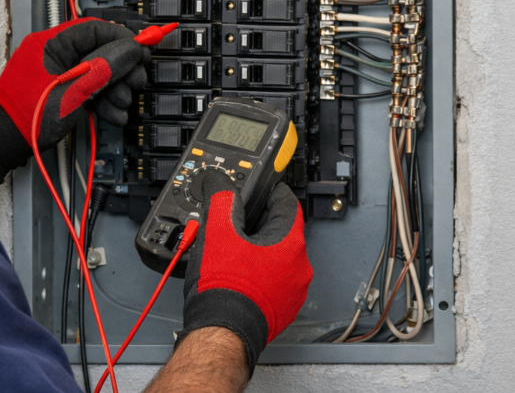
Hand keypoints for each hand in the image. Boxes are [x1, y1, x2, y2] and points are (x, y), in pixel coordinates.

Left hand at [0, 18, 147, 182]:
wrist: (3, 143)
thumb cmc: (24, 117)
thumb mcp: (72, 91)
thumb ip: (103, 69)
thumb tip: (129, 50)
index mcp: (51, 43)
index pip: (95, 28)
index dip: (122, 39)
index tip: (141, 51)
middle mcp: (54, 54)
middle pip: (100, 50)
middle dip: (121, 69)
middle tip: (136, 81)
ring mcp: (58, 72)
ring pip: (97, 72)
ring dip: (115, 88)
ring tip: (122, 103)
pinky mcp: (61, 90)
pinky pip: (89, 87)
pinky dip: (103, 99)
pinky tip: (113, 113)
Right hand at [177, 171, 311, 375]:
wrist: (221, 332)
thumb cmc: (223, 288)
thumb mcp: (215, 229)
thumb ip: (220, 197)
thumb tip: (218, 181)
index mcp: (289, 243)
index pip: (287, 202)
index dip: (268, 191)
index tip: (257, 188)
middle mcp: (298, 267)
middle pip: (280, 230)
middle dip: (257, 223)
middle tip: (232, 222)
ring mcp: (292, 291)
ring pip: (277, 257)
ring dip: (257, 250)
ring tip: (230, 251)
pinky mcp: (281, 309)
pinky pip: (273, 281)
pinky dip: (258, 274)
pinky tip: (236, 275)